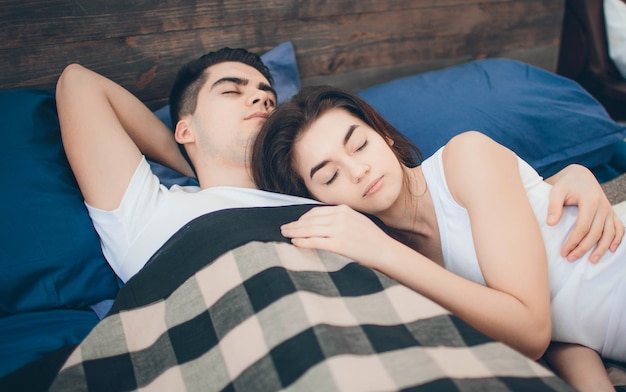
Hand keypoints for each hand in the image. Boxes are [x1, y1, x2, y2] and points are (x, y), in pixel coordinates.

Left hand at [280, 205, 397, 268]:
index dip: (302, 218)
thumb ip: (339, 218)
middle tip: (284, 228)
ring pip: (310, 230)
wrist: (385, 251)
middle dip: (295, 225)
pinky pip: (315, 242)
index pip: (315, 212)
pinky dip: (303, 242)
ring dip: (295, 232)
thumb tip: (319, 222)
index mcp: (343, 210)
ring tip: (286, 235)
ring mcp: (339, 231)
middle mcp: (340, 218)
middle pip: (310, 220)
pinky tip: (295, 243)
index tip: (294, 222)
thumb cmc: (371, 238)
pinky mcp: (339, 245)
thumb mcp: (355, 220)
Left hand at [546, 164, 623, 262]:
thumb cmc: (566, 184)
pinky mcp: (611, 212)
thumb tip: (551, 224)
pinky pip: (619, 227)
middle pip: (596, 233)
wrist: (580, 175)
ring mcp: (609, 210)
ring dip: (602, 248)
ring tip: (592, 261)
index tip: (563, 252)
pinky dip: (617, 239)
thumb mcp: (556, 191)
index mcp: (590, 201)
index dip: (573, 242)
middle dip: (583, 248)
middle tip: (571, 259)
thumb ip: (553, 207)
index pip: (582, 227)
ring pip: (609, 233)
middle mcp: (603, 207)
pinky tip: (611, 249)